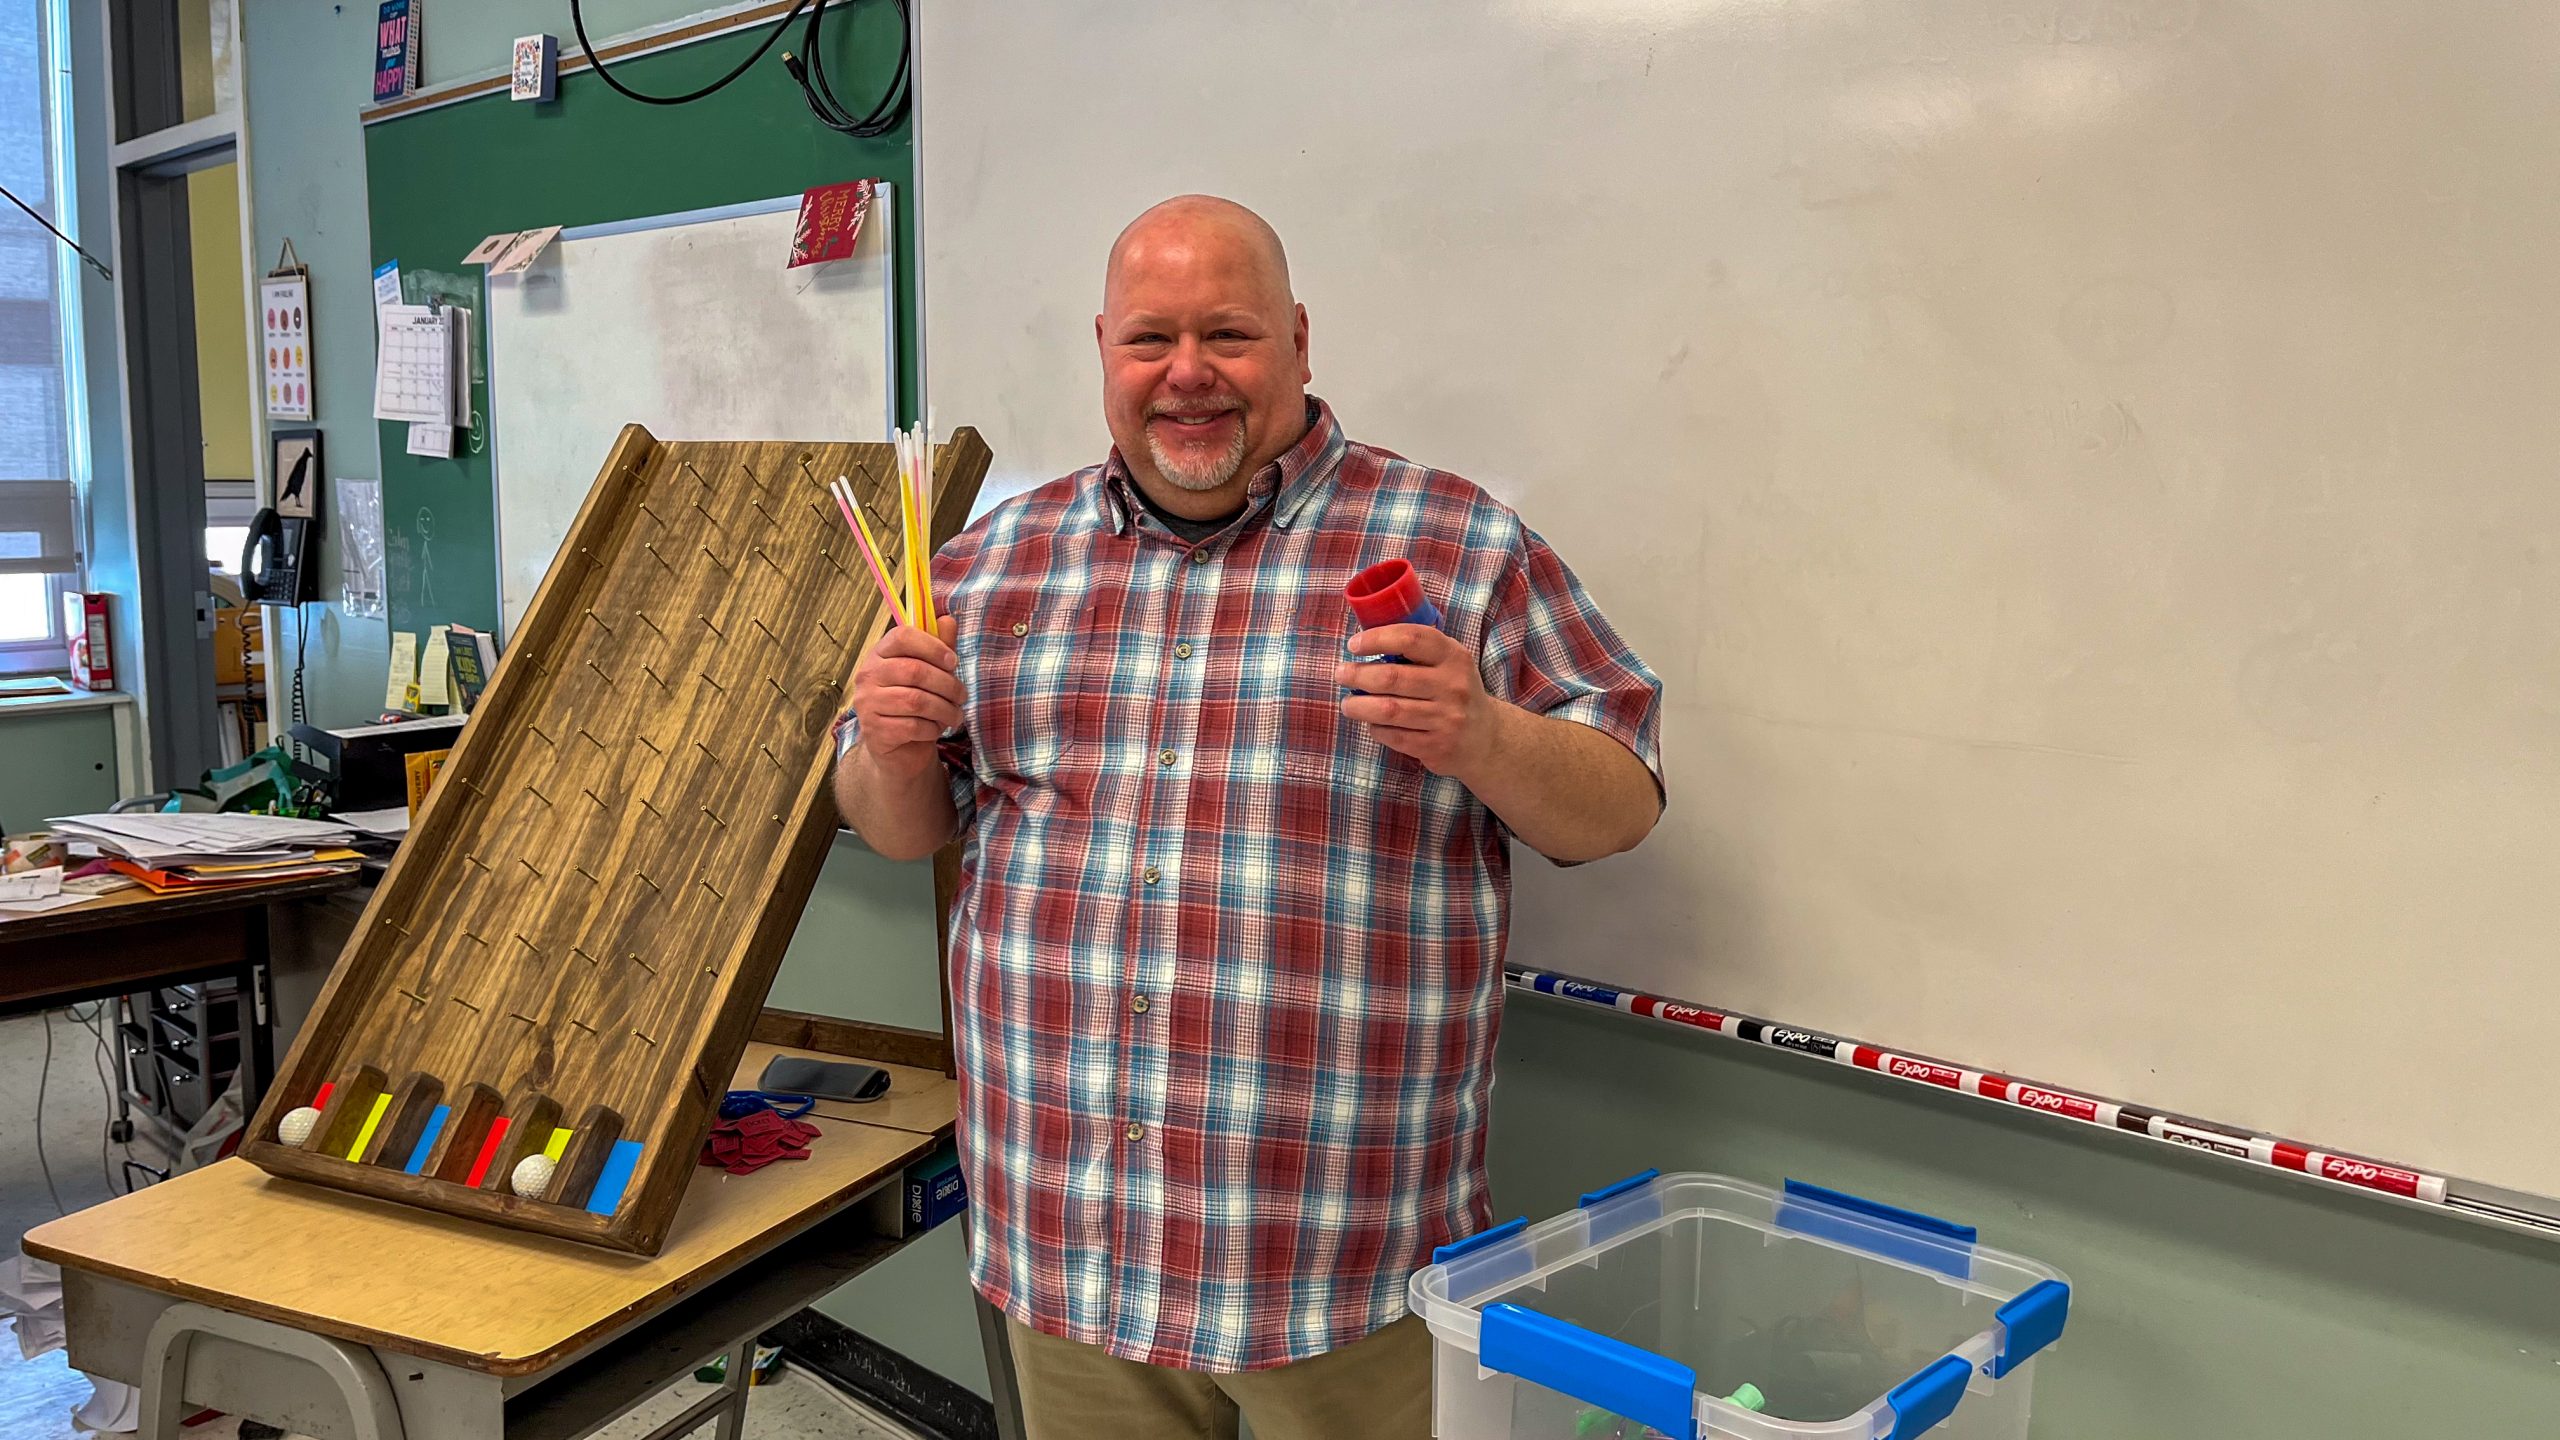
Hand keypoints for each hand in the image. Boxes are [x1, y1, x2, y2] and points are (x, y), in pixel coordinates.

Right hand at [849, 615, 962, 777]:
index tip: (953, 662)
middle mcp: (868, 675)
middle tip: (962, 696)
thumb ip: (938, 646)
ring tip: (955, 715)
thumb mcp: (930, 671)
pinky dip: (932, 729)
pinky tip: (936, 729)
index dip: (933, 646)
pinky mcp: (875, 731)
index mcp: (880, 653)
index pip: (902, 636)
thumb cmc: (915, 701)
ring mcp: (867, 703)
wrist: (899, 746)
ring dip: (945, 709)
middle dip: (948, 684)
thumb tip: (948, 619)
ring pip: (916, 701)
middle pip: (915, 671)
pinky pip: (912, 726)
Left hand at [1335, 624, 1507, 778]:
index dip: (1377, 639)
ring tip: (1347, 703)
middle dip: (1358, 675)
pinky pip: (1394, 736)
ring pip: (1389, 710)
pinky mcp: (1436, 747)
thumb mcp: (1450, 663)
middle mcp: (1453, 687)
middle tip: (1341, 674)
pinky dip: (1375, 728)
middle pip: (1392, 677)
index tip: (1353, 645)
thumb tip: (1365, 641)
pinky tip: (1371, 722)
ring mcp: (1446, 719)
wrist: (1486, 738)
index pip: (1411, 639)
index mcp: (1454, 657)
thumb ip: (1418, 650)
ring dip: (1358, 706)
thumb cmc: (1454, 692)